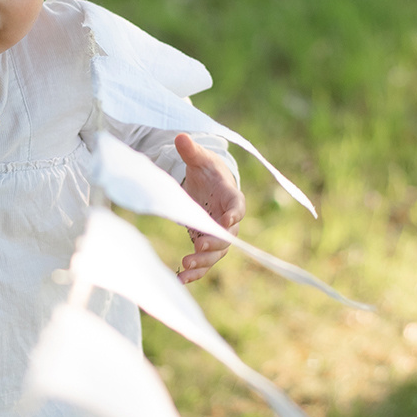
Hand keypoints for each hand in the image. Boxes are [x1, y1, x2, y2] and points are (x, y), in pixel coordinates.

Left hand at [174, 133, 244, 283]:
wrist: (207, 186)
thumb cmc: (207, 171)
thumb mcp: (200, 160)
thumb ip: (191, 151)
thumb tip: (180, 137)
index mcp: (232, 197)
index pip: (237, 207)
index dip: (234, 214)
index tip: (227, 220)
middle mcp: (229, 220)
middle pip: (227, 236)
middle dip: (214, 242)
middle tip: (198, 245)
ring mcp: (217, 235)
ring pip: (216, 254)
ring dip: (203, 262)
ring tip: (185, 266)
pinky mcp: (205, 245)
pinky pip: (203, 263)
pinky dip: (194, 273)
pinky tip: (179, 280)